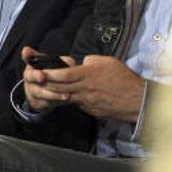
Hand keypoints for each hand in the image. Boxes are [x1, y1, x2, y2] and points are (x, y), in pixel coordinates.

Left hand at [27, 50, 144, 121]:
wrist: (137, 100)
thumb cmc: (124, 79)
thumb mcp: (108, 62)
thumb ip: (91, 61)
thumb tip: (82, 63)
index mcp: (88, 75)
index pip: (64, 74)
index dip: (50, 73)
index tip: (39, 71)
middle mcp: (84, 89)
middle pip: (60, 87)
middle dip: (45, 84)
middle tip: (34, 81)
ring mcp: (87, 102)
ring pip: (65, 97)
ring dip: (53, 94)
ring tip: (42, 90)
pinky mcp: (90, 110)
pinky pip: (76, 104)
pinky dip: (69, 100)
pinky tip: (64, 97)